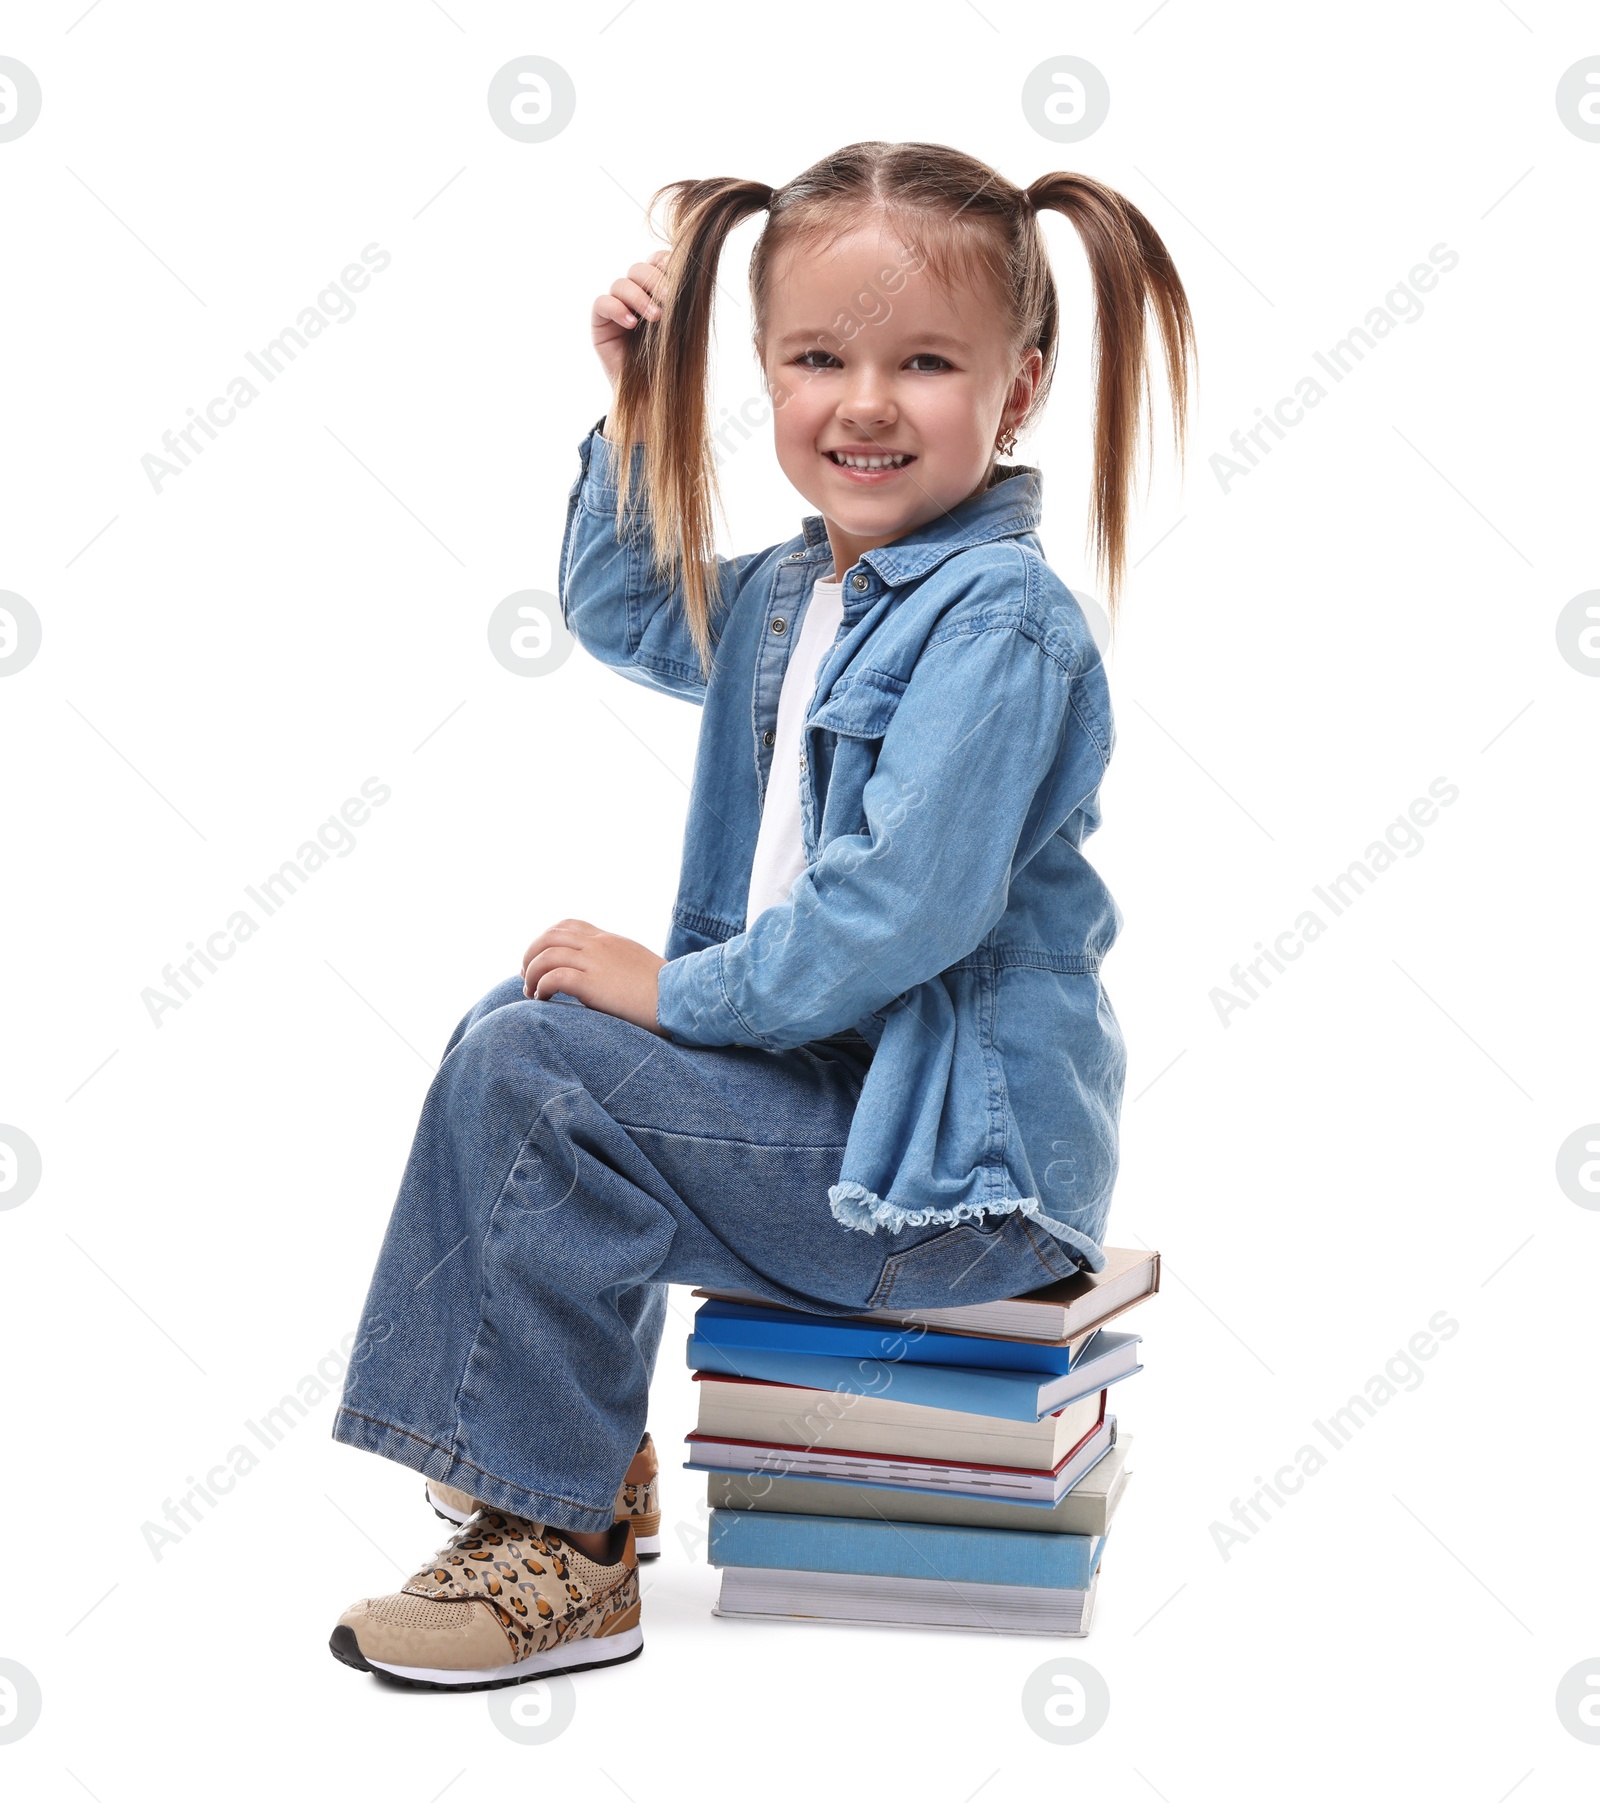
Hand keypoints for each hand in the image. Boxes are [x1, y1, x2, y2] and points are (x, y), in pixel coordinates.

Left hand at [521, 918, 668, 1036]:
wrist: (680, 998)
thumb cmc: (665, 991)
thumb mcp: (638, 966)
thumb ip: (617, 965)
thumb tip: (605, 979)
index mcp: (610, 941)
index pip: (569, 925)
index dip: (547, 939)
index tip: (541, 958)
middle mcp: (600, 946)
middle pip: (550, 936)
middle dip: (531, 953)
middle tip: (527, 975)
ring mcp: (596, 963)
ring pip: (547, 954)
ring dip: (532, 972)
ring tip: (532, 991)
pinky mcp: (593, 984)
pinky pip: (554, 977)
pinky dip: (541, 986)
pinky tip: (543, 999)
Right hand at [591, 246, 668, 408]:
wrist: (652, 395)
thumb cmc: (670, 364)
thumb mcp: (683, 329)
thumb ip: (683, 302)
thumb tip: (693, 273)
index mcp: (656, 292)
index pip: (656, 262)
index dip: (665, 262)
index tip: (680, 275)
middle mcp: (634, 296)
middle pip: (639, 269)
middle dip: (655, 281)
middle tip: (670, 300)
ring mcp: (616, 307)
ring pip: (621, 283)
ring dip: (639, 297)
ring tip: (655, 317)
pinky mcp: (600, 322)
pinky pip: (602, 303)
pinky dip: (617, 309)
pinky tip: (631, 324)